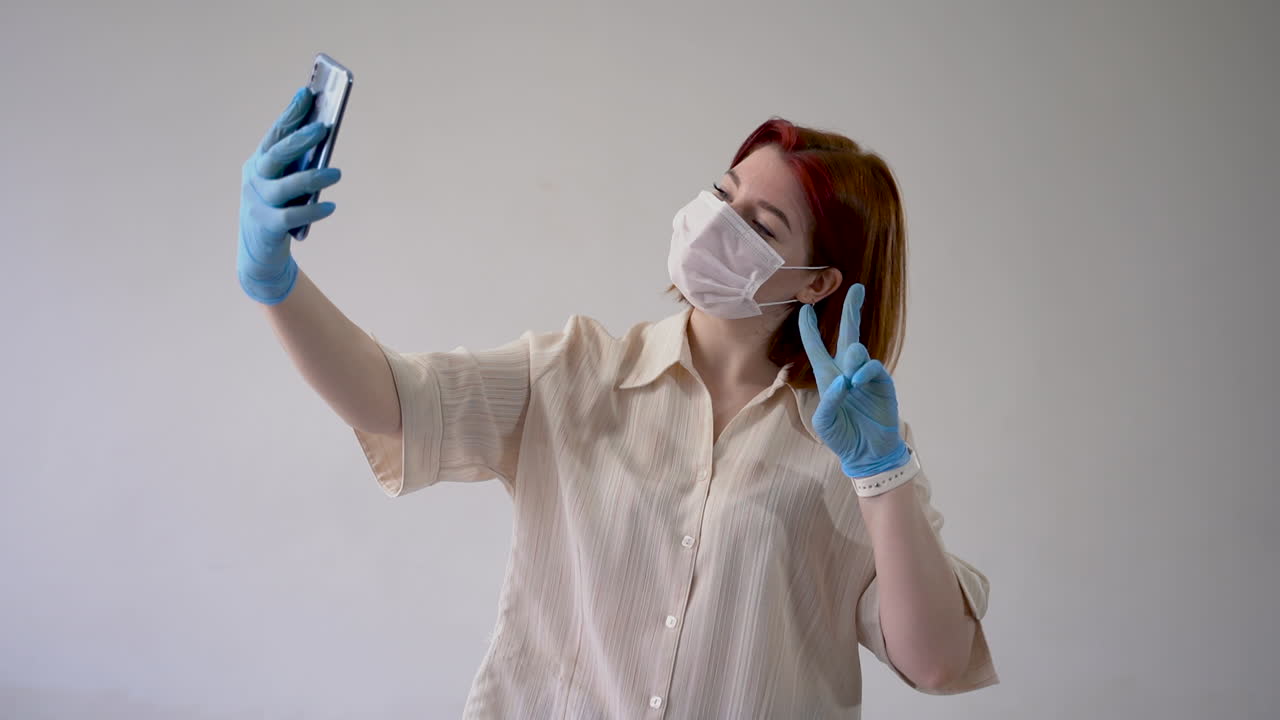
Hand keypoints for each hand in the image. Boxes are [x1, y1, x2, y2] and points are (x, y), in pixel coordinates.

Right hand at [238, 87, 342, 304]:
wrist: (258, 252)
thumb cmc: (279, 209)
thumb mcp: (286, 184)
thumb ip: (299, 166)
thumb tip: (325, 141)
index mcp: (259, 162)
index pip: (275, 133)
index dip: (290, 113)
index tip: (307, 92)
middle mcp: (254, 178)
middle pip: (277, 154)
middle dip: (300, 139)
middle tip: (324, 128)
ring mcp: (258, 202)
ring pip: (286, 185)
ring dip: (314, 177)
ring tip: (338, 174)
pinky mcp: (266, 225)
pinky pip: (291, 215)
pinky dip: (313, 210)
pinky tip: (330, 207)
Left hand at [798, 283, 910, 477]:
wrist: (868, 453)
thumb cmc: (842, 437)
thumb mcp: (824, 423)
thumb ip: (828, 401)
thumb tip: (843, 380)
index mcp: (829, 378)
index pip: (817, 348)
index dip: (810, 329)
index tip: (805, 308)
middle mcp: (847, 372)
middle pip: (848, 335)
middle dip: (852, 311)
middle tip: (856, 288)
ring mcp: (866, 376)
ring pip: (858, 351)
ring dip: (852, 358)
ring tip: (850, 380)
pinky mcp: (882, 384)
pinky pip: (873, 368)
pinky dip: (865, 371)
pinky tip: (858, 382)